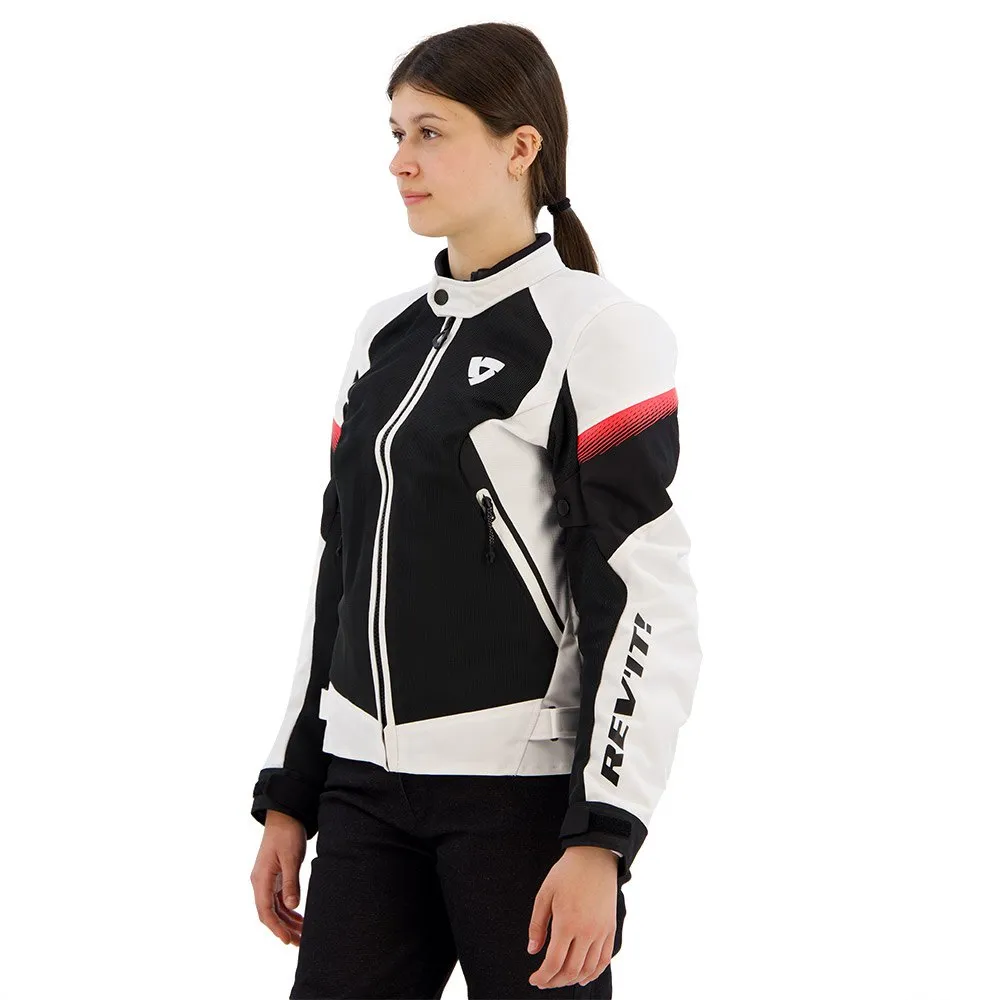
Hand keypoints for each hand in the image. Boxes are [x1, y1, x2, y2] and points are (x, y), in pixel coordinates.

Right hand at [250, 810, 306, 945]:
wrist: (285, 815)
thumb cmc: (287, 834)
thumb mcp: (291, 858)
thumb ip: (291, 882)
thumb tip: (292, 906)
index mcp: (261, 879)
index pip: (265, 911)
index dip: (276, 928)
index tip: (287, 941)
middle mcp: (260, 882)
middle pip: (270, 913)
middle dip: (283, 929)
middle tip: (299, 943)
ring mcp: (267, 879)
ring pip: (274, 907)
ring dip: (287, 921)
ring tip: (302, 933)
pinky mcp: (274, 876)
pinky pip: (278, 899)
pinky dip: (288, 909)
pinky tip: (299, 916)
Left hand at [526, 845, 618, 988]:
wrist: (594, 857)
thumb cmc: (566, 873)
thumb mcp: (544, 894)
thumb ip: (537, 925)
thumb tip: (532, 950)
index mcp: (567, 923)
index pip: (554, 962)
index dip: (543, 976)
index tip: (534, 979)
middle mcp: (586, 931)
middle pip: (571, 970)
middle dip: (555, 981)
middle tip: (544, 981)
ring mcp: (601, 931)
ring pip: (588, 969)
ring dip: (573, 979)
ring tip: (560, 979)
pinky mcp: (610, 929)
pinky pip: (604, 959)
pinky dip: (594, 972)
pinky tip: (584, 977)